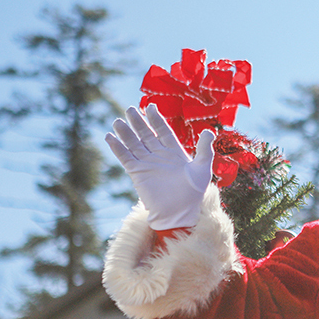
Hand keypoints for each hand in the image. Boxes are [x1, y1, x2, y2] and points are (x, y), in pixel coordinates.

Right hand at [106, 104, 214, 229]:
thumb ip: (204, 149)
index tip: (150, 106)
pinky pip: (125, 157)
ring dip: (125, 132)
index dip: (156, 119)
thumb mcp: (202, 168)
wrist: (180, 212)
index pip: (163, 131)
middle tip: (130, 109)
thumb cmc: (193, 192)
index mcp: (174, 152)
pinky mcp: (137, 173)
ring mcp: (147, 163)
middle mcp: (159, 155)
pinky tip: (109, 137)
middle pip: (146, 134)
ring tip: (117, 121)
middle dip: (138, 122)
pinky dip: (117, 147)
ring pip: (133, 144)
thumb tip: (209, 131)